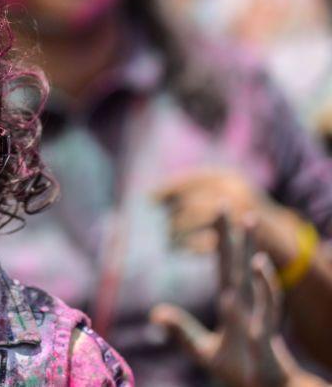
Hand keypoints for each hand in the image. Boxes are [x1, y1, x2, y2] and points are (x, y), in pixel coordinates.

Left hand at [150, 214, 325, 386]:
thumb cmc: (241, 370)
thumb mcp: (203, 350)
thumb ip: (182, 331)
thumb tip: (155, 313)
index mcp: (231, 302)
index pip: (223, 263)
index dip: (220, 238)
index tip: (217, 210)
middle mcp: (245, 303)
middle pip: (237, 262)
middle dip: (233, 233)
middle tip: (225, 201)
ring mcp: (256, 316)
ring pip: (253, 279)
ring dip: (251, 254)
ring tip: (248, 225)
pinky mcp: (264, 335)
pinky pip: (265, 308)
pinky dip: (264, 289)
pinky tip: (258, 267)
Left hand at [154, 169, 297, 260]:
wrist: (280, 238)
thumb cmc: (242, 213)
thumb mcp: (224, 192)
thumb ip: (195, 191)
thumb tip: (151, 195)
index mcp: (227, 177)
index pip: (189, 180)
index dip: (167, 189)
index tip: (149, 198)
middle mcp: (234, 192)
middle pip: (189, 201)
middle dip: (174, 216)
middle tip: (166, 227)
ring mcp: (239, 215)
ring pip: (194, 219)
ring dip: (178, 231)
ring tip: (170, 241)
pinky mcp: (242, 240)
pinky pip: (205, 243)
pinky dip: (190, 247)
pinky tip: (181, 251)